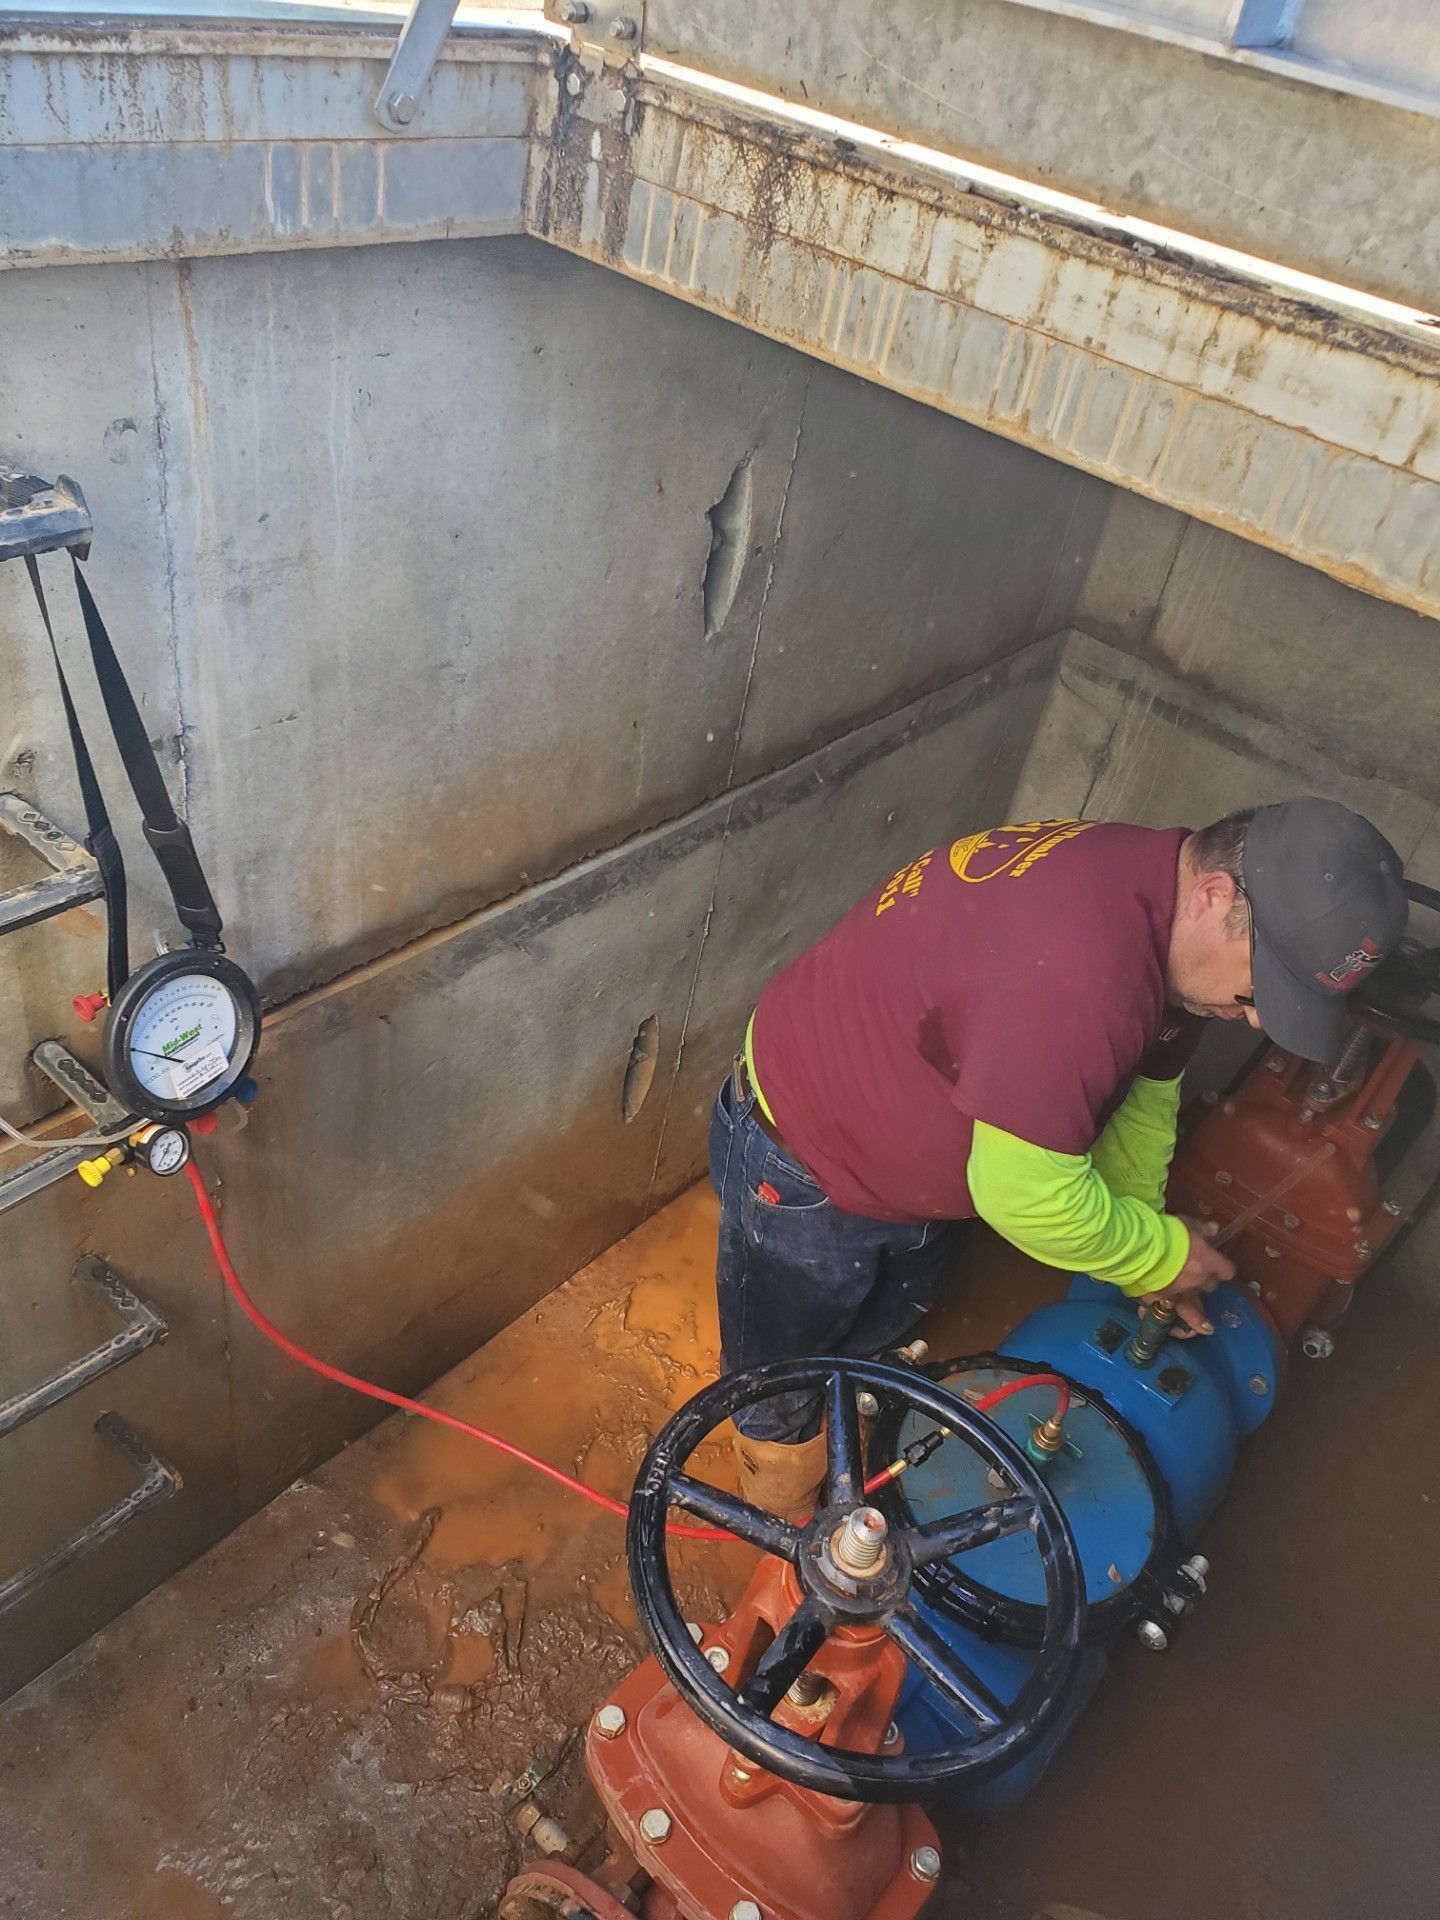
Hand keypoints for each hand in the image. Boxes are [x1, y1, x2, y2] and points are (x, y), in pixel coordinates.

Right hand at [1142, 1220, 1234, 1335]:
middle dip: (1207, 1282)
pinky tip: (1181, 1331)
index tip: (1222, 1268)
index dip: (1225, 1269)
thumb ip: (1201, 1229)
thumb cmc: (1164, 1231)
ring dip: (1200, 1313)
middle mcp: (1199, 1281)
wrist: (1140, 1247)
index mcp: (1208, 1261)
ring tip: (1207, 1328)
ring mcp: (1181, 1293)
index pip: (1226, 1270)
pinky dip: (1176, 1320)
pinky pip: (1173, 1314)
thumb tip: (1214, 1230)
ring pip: (1195, 1306)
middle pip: (1211, 1286)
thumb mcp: (1186, 1224)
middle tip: (1201, 1278)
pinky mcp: (1161, 1300)